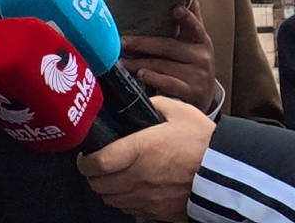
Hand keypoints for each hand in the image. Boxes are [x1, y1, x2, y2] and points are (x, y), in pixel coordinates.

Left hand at [76, 96, 214, 221]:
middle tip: (95, 167)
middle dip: (93, 177)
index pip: (97, 163)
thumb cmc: (204, 140)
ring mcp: (149, 198)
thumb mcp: (179, 111)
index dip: (85, 163)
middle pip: (100, 186)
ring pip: (113, 200)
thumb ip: (155, 105)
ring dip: (107, 190)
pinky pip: (132, 210)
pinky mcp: (161, 211)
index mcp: (139, 150)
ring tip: (111, 179)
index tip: (84, 157)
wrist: (231, 173)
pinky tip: (131, 191)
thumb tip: (142, 104)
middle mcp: (139, 177)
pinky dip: (125, 202)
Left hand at [121, 0, 216, 111]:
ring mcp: (197, 75)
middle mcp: (201, 56)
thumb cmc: (191, 63)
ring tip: (121, 61)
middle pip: (168, 46)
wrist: (204, 96)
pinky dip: (152, 78)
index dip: (186, 17)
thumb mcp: (193, 43)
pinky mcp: (190, 92)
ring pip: (162, 65)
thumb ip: (190, 22)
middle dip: (142, 44)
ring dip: (139, 63)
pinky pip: (167, 83)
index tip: (175, 9)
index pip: (194, 26)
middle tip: (122, 42)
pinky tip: (140, 74)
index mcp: (200, 40)